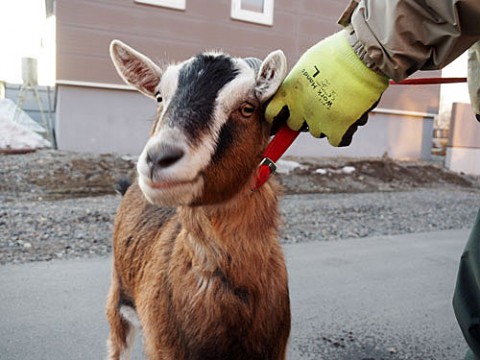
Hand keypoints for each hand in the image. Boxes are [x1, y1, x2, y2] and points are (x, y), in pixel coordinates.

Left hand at [265, 31, 388, 146]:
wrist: (364, 54)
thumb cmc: (338, 53)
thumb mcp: (308, 64)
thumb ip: (298, 84)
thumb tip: (298, 97)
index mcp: (289, 90)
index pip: (272, 113)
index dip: (279, 116)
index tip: (285, 116)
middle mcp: (300, 108)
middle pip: (295, 125)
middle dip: (306, 117)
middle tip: (321, 104)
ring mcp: (318, 120)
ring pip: (318, 131)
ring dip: (328, 123)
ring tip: (342, 102)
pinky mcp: (338, 129)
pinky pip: (337, 140)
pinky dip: (344, 133)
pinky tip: (352, 117)